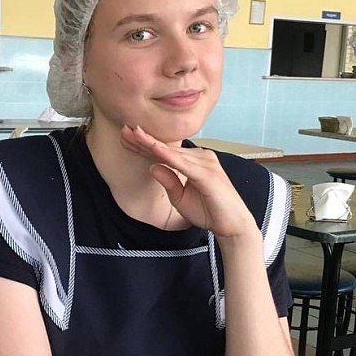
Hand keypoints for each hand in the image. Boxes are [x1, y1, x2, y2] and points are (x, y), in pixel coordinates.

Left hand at [120, 125, 259, 240]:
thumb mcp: (180, 197)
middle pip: (166, 148)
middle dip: (143, 139)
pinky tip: (152, 148)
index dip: (144, 144)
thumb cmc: (209, 211)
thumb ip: (168, 181)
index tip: (125, 137)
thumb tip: (152, 166)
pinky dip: (166, 155)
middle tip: (123, 129)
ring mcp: (205, 163)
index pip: (164, 151)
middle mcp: (200, 157)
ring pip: (172, 152)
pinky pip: (182, 163)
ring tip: (132, 134)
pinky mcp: (207, 174)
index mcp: (192, 162)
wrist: (232, 226)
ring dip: (151, 143)